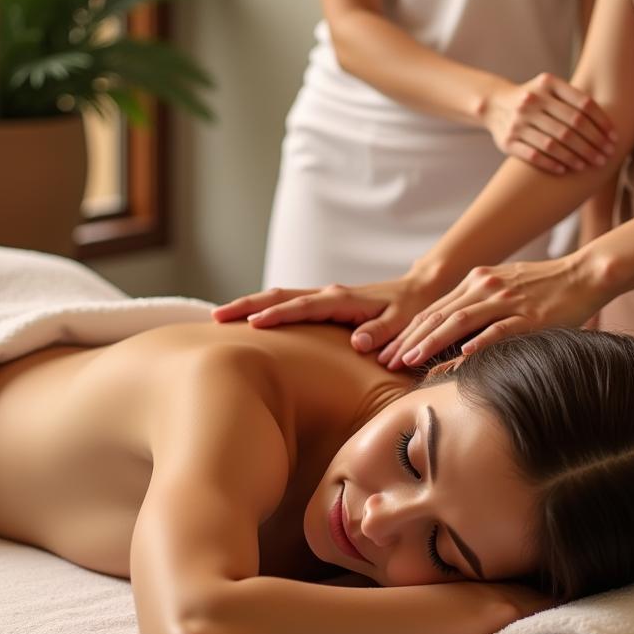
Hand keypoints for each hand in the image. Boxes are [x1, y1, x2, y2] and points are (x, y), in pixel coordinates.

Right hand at [211, 275, 442, 355]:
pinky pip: (287, 304)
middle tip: (215, 317)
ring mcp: (322, 297)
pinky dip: (263, 309)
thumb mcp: (403, 323)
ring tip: (219, 318)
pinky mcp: (321, 304)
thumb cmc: (411, 311)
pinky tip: (247, 320)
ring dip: (249, 306)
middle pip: (278, 296)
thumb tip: (358, 343)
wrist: (418, 289)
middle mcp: (327, 294)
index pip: (303, 308)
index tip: (252, 324)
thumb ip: (382, 333)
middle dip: (246, 306)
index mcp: (342, 300)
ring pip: (278, 297)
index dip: (278, 315)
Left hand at [380, 254, 606, 370]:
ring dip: (432, 341)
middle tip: (388, 360)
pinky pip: (499, 330)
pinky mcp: (529, 315)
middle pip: (438, 315)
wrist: (584, 274)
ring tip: (412, 359)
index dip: (408, 330)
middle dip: (410, 338)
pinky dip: (478, 343)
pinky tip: (461, 356)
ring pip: (460, 321)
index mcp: (476, 281)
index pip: (433, 308)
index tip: (389, 350)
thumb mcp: (502, 286)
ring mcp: (506, 300)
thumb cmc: (544, 286)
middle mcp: (485, 287)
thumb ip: (477, 303)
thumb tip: (451, 329)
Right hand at [484, 73, 616, 174]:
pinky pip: (533, 155)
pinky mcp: (507, 141)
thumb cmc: (534, 99)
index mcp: (547, 84)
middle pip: (571, 126)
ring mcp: (517, 121)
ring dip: (575, 157)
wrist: (493, 104)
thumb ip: (573, 99)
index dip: (601, 123)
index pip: (582, 105)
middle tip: (607, 157)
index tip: (614, 138)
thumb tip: (610, 124)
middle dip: (593, 143)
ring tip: (590, 165)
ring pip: (553, 143)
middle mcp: (531, 101)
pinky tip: (566, 170)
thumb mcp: (549, 88)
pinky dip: (551, 163)